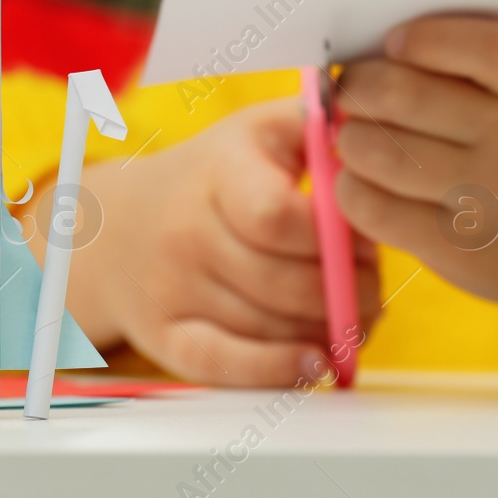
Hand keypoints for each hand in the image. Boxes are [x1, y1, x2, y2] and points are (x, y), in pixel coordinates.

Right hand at [31, 97, 380, 385]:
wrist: (121, 224)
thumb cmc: (215, 176)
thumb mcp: (260, 131)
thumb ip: (319, 126)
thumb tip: (376, 139)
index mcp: (218, 171)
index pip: (276, 216)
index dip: (333, 238)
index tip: (365, 239)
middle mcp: (187, 231)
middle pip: (281, 282)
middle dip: (346, 293)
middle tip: (373, 289)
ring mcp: (171, 288)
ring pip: (267, 327)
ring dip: (325, 332)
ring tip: (354, 319)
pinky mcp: (165, 337)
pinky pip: (223, 365)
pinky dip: (275, 371)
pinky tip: (313, 365)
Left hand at [332, 15, 497, 340]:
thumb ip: (461, 67)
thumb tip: (358, 61)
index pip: (484, 49)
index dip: (425, 40)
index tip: (396, 44)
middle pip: (402, 95)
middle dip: (360, 86)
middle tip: (355, 90)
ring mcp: (487, 199)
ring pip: (376, 151)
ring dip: (350, 138)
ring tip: (358, 136)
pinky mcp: (457, 248)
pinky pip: (373, 207)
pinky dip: (351, 187)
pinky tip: (363, 180)